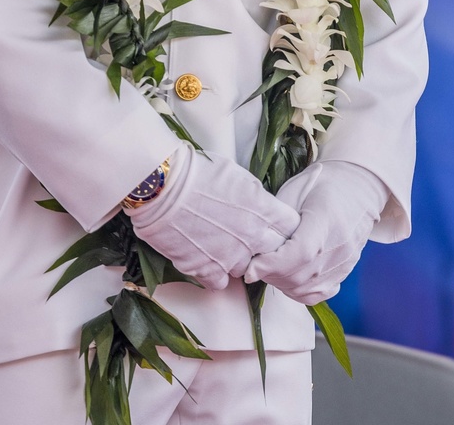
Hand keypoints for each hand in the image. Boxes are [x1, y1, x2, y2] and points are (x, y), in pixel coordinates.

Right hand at [127, 143, 299, 291]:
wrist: (163, 187)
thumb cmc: (198, 171)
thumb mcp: (238, 176)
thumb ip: (256, 198)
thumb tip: (261, 206)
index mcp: (263, 211)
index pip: (291, 227)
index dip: (282, 225)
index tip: (274, 223)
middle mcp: (252, 238)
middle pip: (274, 252)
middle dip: (264, 245)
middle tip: (247, 234)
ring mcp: (230, 258)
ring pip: (245, 269)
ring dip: (237, 258)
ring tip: (218, 240)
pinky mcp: (206, 271)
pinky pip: (220, 282)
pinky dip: (213, 272)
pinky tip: (204, 255)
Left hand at [244, 161, 387, 304]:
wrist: (357, 187)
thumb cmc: (322, 184)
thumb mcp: (297, 188)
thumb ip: (279, 217)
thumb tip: (257, 243)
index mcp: (327, 219)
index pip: (300, 253)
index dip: (272, 265)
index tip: (251, 266)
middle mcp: (340, 245)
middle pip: (300, 275)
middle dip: (271, 274)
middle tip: (255, 265)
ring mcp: (345, 261)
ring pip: (306, 289)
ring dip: (282, 284)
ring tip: (270, 269)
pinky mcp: (345, 270)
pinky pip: (318, 293)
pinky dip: (299, 291)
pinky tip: (288, 278)